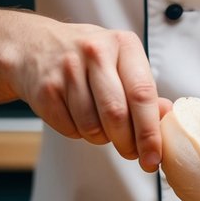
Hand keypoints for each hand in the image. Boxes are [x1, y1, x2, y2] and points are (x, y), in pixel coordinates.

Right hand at [10, 14, 171, 171]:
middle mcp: (95, 51)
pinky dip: (78, 133)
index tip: (154, 157)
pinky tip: (78, 117)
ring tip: (100, 126)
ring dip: (101, 138)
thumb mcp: (119, 61)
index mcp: (122, 44)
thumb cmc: (86, 57)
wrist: (34, 46)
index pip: (142, 93)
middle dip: (127, 143)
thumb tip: (166, 117)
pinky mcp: (46, 89)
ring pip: (92, 126)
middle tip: (131, 154)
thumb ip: (143, 89)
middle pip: (117, 114)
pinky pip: (70, 129)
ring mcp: (67, 69)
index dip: (150, 131)